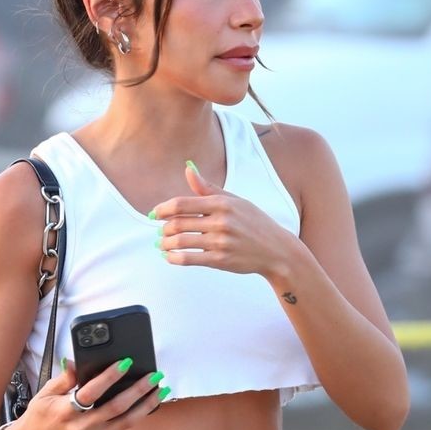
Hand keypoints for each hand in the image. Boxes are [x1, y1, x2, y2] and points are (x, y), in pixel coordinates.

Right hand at [0, 356, 166, 429]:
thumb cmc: (39, 418)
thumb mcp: (45, 393)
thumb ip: (65, 378)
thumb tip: (78, 361)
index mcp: (65, 411)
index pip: (92, 392)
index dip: (110, 376)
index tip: (126, 362)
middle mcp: (80, 428)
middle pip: (116, 408)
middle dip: (139, 390)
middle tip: (155, 376)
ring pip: (125, 422)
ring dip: (146, 405)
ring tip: (161, 391)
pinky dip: (132, 416)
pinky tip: (144, 404)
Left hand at [150, 160, 293, 279]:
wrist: (276, 250)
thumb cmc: (253, 222)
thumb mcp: (235, 200)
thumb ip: (208, 188)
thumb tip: (188, 169)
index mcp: (222, 203)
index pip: (182, 203)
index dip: (163, 209)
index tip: (155, 214)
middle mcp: (221, 221)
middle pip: (178, 223)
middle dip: (163, 228)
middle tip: (159, 231)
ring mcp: (220, 242)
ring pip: (181, 242)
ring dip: (166, 244)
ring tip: (162, 244)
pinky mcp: (221, 260)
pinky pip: (189, 259)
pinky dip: (174, 258)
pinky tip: (170, 257)